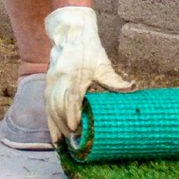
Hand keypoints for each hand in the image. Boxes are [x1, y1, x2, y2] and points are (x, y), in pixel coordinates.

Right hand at [44, 6, 133, 141]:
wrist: (71, 34)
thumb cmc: (89, 50)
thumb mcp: (103, 63)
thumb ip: (114, 80)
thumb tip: (132, 88)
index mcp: (74, 75)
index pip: (70, 98)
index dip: (72, 114)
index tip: (76, 128)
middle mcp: (59, 81)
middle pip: (58, 107)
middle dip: (65, 126)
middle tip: (75, 141)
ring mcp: (51, 83)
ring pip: (50, 109)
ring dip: (56, 127)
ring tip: (64, 143)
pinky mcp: (47, 86)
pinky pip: (46, 107)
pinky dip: (50, 122)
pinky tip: (54, 136)